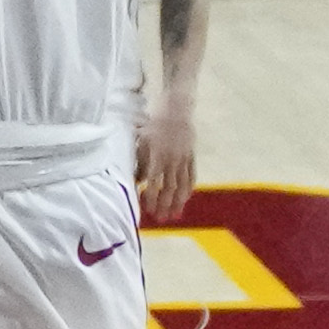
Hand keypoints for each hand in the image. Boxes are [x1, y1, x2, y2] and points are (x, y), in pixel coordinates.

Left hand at [132, 98, 198, 218]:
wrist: (176, 109)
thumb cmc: (154, 124)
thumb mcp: (142, 140)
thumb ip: (140, 162)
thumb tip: (137, 182)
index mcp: (157, 155)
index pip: (154, 183)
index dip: (152, 198)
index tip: (148, 209)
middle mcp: (172, 159)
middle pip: (169, 188)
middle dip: (165, 205)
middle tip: (161, 219)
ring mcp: (184, 159)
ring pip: (182, 185)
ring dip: (178, 202)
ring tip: (174, 215)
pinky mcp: (191, 156)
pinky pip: (191, 176)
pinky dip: (188, 189)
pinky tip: (185, 199)